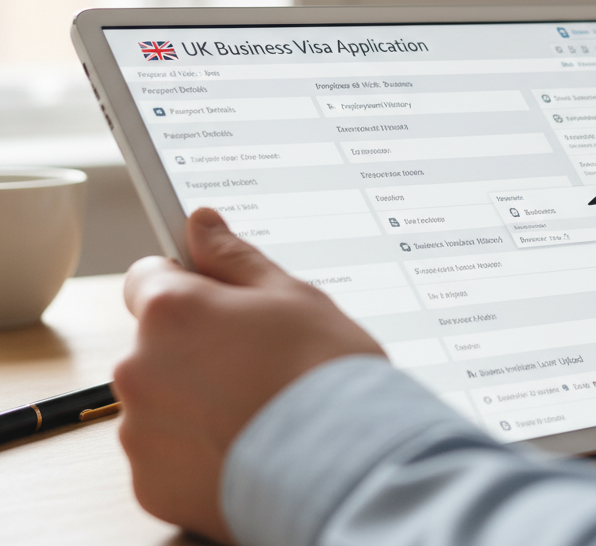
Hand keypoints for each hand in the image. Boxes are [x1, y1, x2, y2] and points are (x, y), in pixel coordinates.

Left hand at [114, 208, 384, 543]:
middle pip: (156, 341)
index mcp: (171, 310)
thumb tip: (201, 224)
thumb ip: (234, 257)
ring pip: (161, 398)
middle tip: (255, 356)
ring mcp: (141, 431)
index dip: (185, 282)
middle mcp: (140, 367)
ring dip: (194, 397)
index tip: (210, 293)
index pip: (147, 276)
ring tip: (256, 405)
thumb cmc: (322, 371)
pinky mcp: (150, 484)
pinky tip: (246, 442)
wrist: (342, 464)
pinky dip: (196, 449)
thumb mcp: (289, 294)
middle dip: (195, 344)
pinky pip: (167, 453)